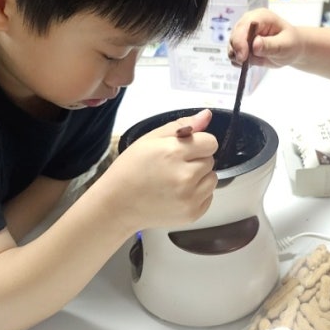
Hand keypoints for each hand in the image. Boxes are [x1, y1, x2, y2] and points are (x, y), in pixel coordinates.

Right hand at [110, 109, 217, 229]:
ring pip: (212, 179)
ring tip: (176, 181)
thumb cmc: (131, 169)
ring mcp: (190, 198)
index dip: (198, 144)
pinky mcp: (193, 214)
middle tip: (173, 167)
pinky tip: (177, 194)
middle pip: (211, 160)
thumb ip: (181, 125)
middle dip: (196, 160)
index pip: (210, 142)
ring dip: (200, 177)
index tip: (184, 149)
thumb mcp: (150, 139)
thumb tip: (207, 115)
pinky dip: (197, 194)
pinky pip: (208, 197)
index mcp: (174, 153)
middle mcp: (185, 176)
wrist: (117, 205)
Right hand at [228, 8, 302, 68]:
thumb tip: (255, 45)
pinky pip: (234, 54)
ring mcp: (244, 34)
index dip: (240, 41)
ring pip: (232, 46)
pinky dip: (239, 61)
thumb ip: (270, 45)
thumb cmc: (291, 43)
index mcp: (261, 17)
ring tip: (253, 62)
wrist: (291, 49)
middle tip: (245, 63)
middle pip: (234, 35)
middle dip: (237, 51)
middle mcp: (249, 23)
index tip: (243, 57)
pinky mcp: (241, 45)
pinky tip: (251, 63)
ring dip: (238, 57)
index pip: (244, 26)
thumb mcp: (285, 45)